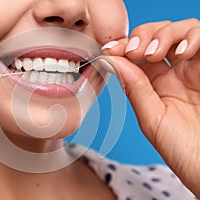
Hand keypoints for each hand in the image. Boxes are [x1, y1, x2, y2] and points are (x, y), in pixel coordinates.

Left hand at [102, 18, 199, 196]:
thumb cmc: (184, 150)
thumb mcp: (152, 118)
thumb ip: (134, 87)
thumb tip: (110, 60)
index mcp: (155, 86)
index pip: (136, 54)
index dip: (122, 46)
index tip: (110, 49)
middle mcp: (175, 73)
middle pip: (157, 35)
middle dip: (143, 36)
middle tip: (134, 50)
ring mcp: (196, 68)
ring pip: (181, 31)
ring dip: (165, 34)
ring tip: (155, 52)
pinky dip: (194, 36)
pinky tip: (184, 53)